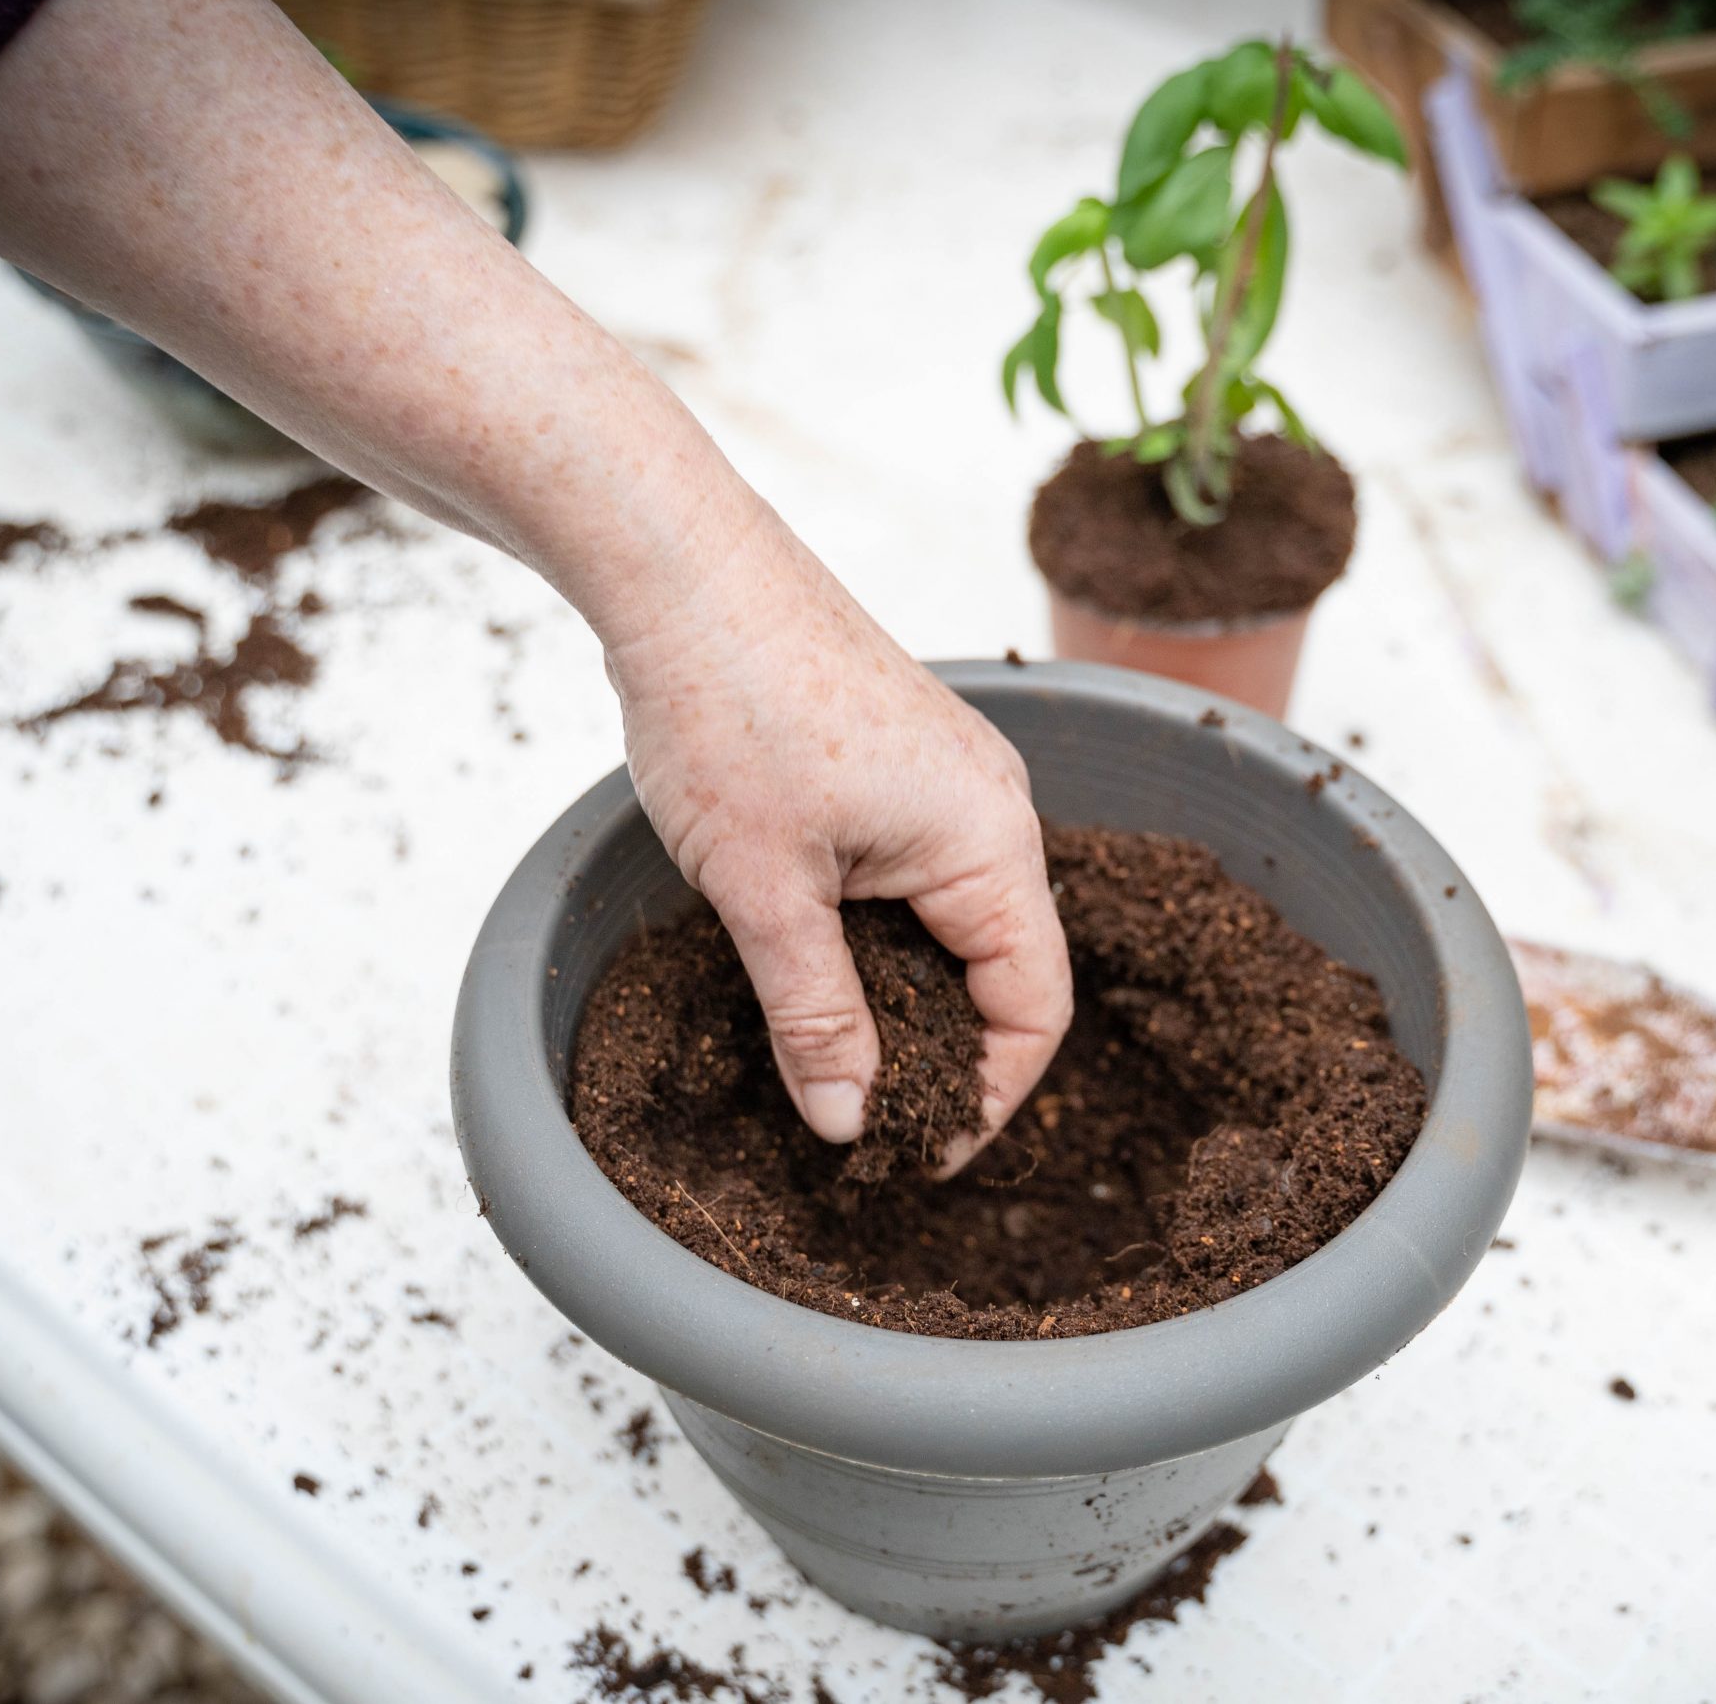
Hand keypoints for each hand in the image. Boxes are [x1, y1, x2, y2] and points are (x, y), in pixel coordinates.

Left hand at [605, 517, 1071, 1175]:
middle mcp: (994, 803)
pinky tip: (810, 949)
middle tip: (860, 1113)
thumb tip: (850, 1124)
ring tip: (827, 1043)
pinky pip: (920, 866)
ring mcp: (950, 773)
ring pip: (954, 917)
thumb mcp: (767, 892)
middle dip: (942, 1050)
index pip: (1034, 1008)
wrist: (681, 563)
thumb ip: (818, 1017)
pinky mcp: (903, 752)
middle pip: (1004, 966)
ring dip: (904, 989)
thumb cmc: (729, 707)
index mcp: (990, 841)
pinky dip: (880, 927)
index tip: (911, 1152)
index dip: (986, 1098)